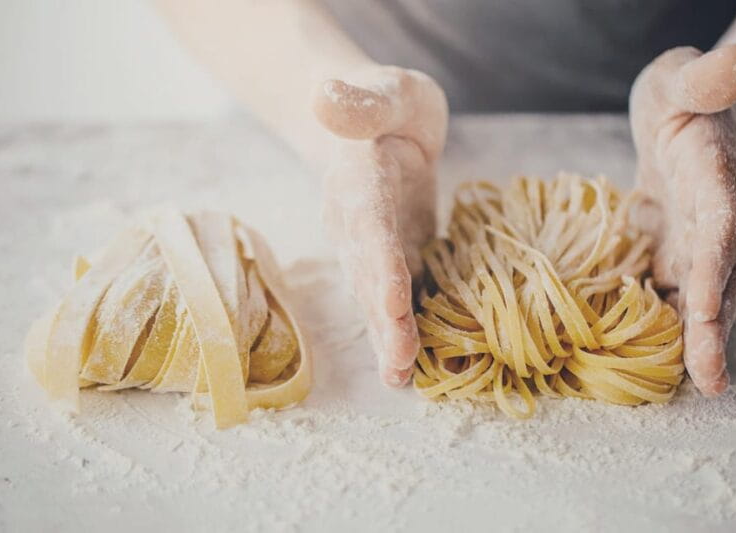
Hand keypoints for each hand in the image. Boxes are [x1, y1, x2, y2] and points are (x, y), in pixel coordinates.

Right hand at [313, 66, 447, 385]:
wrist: (376, 127)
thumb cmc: (389, 105)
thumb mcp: (388, 91)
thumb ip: (362, 99)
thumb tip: (323, 97)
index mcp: (359, 181)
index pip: (369, 225)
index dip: (380, 264)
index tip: (391, 302)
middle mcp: (358, 222)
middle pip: (370, 274)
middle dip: (384, 320)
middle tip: (400, 365)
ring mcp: (373, 245)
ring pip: (378, 295)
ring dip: (390, 336)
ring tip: (402, 378)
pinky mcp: (392, 256)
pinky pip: (396, 295)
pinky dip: (402, 328)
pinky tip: (412, 364)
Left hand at [630, 45, 735, 395]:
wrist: (696, 121)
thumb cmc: (688, 97)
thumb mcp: (684, 79)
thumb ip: (702, 80)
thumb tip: (731, 65)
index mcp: (715, 178)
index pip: (722, 227)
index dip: (715, 267)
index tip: (704, 307)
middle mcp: (713, 219)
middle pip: (718, 277)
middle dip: (713, 327)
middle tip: (710, 380)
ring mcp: (694, 240)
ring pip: (697, 295)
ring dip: (694, 340)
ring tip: (691, 386)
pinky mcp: (672, 250)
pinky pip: (670, 290)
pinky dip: (663, 323)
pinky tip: (646, 357)